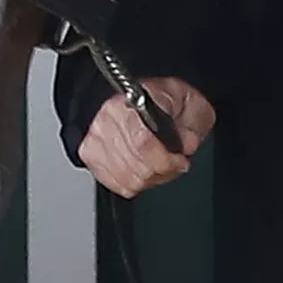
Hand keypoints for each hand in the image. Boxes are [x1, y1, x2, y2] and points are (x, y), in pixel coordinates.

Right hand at [77, 77, 215, 197]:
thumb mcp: (187, 101)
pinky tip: (144, 170)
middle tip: (174, 163)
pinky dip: (135, 183)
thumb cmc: (162, 99)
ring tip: (160, 167)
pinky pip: (117, 184)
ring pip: (128, 180)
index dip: (166, 160)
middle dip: (163, 171)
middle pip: (136, 167)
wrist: (141, 97)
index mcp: (128, 102)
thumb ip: (191, 123)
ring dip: (150, 179)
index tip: (180, 160)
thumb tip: (186, 144)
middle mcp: (105, 120)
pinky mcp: (91, 156)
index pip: (142, 143)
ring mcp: (95, 140)